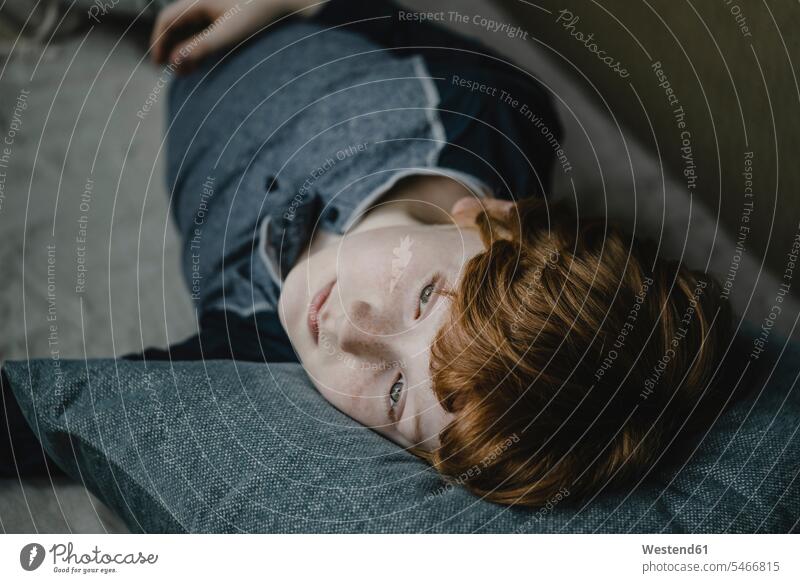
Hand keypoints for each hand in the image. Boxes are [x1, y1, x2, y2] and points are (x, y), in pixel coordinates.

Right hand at [150, 0, 321, 74]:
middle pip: (176, 25)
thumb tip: (175, 62)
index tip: (159, 63)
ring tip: (186, 72)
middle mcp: (203, 3)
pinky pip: (203, 33)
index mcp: (198, 2)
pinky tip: (201, 64)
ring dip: (184, 50)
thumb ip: (201, 48)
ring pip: (190, 30)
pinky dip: (198, 48)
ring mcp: (214, 10)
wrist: (283, 4)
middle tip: (170, 71)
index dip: (159, 41)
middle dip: (170, 47)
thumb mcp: (227, 35)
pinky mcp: (226, 19)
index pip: (167, 19)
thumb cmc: (256, 17)